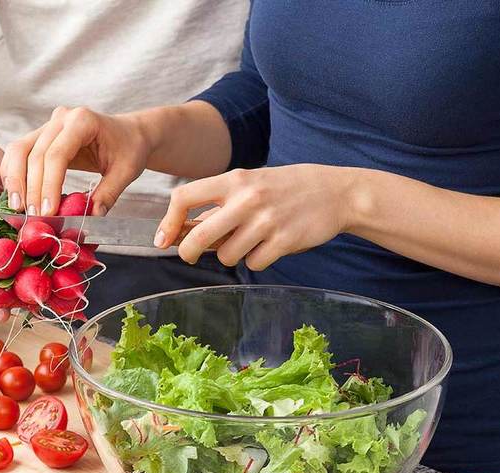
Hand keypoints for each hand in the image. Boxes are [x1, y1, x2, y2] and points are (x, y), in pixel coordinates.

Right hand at [0, 106, 150, 215]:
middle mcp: (61, 118)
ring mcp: (48, 125)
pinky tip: (17, 195)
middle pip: (35, 154)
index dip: (49, 185)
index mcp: (83, 121)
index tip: (48, 211)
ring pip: (19, 150)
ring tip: (18, 208)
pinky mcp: (41, 135)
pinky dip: (14, 174)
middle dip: (32, 188)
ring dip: (15, 180)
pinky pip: (19, 152)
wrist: (129, 134)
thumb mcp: (126, 171)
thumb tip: (91, 216)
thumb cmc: (129, 148)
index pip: (57, 154)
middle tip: (33, 216)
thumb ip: (109, 193)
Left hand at [156, 165, 359, 269]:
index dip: (169, 221)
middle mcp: (248, 199)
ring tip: (247, 242)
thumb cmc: (285, 189)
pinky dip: (256, 260)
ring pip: (227, 255)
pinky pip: (253, 264)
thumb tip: (182, 230)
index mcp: (234, 180)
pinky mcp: (284, 240)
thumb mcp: (250, 184)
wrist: (335, 192)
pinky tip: (269, 247)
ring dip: (230, 255)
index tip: (164, 238)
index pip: (185, 197)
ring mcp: (267, 220)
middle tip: (189, 255)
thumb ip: (219, 205)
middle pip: (200, 236)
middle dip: (187, 252)